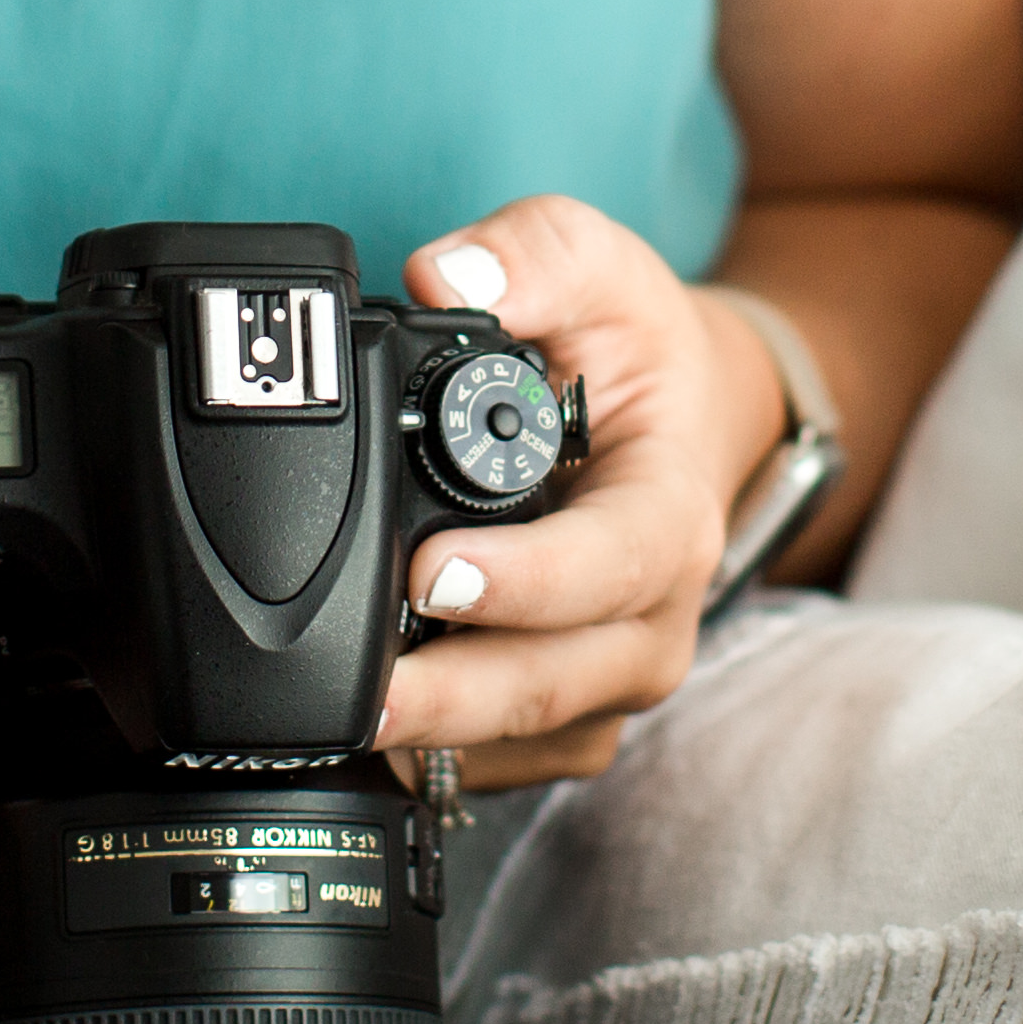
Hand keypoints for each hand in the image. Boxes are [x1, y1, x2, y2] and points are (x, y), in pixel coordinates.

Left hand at [370, 197, 788, 789]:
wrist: (678, 426)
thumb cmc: (635, 354)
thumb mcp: (602, 268)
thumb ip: (530, 255)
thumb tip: (446, 272)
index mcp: (669, 515)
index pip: (610, 566)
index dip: (526, 581)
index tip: (432, 570)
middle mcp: (652, 618)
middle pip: (556, 682)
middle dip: (454, 695)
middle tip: (362, 689)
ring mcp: (610, 681)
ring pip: (526, 739)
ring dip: (438, 737)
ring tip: (343, 719)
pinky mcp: (566, 721)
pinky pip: (502, 768)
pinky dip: (437, 756)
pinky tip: (367, 735)